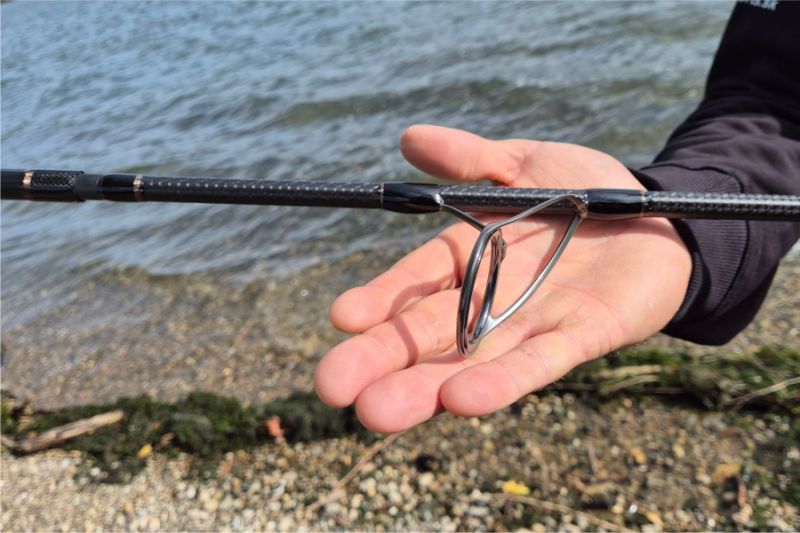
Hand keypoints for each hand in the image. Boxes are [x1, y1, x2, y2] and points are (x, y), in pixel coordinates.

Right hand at [315, 125, 690, 432]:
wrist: (663, 215)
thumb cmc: (585, 190)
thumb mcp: (523, 164)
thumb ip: (470, 158)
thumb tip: (410, 137)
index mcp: (469, 257)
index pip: (413, 283)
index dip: (379, 300)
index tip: (341, 317)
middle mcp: (490, 301)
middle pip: (428, 335)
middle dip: (381, 362)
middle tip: (331, 388)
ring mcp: (533, 324)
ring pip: (471, 363)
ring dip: (425, 389)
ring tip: (377, 415)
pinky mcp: (581, 337)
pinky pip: (538, 363)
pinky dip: (500, 382)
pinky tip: (459, 401)